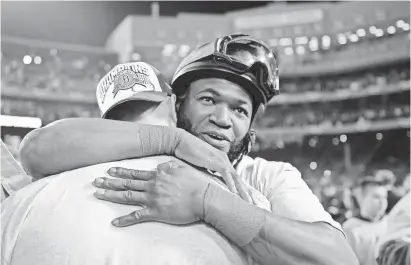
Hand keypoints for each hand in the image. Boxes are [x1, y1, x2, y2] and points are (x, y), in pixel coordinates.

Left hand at [93, 160, 212, 226]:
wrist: (204, 197)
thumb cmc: (195, 182)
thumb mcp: (181, 167)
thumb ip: (168, 166)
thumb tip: (160, 166)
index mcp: (157, 175)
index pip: (135, 173)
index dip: (121, 171)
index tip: (110, 170)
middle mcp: (152, 186)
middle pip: (126, 184)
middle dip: (109, 182)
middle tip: (95, 181)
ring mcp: (152, 199)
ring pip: (127, 197)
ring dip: (111, 196)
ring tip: (98, 194)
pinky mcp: (156, 212)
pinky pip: (137, 216)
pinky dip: (125, 220)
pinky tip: (114, 222)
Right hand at [175, 130, 251, 201]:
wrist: (180, 142)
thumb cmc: (188, 154)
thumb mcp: (200, 167)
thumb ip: (207, 173)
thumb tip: (209, 184)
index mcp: (222, 161)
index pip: (235, 178)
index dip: (241, 189)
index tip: (246, 200)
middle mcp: (224, 160)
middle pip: (239, 179)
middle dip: (246, 193)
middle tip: (253, 204)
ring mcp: (221, 160)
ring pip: (236, 178)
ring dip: (243, 191)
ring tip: (248, 202)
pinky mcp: (215, 160)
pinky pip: (226, 174)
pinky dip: (231, 184)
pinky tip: (235, 194)